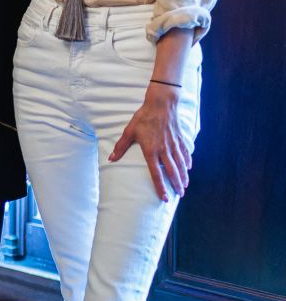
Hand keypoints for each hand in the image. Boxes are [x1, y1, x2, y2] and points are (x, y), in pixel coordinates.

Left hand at [110, 84, 192, 198]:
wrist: (161, 104)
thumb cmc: (143, 117)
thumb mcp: (129, 131)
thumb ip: (121, 146)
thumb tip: (111, 159)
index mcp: (151, 150)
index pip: (156, 173)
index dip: (160, 186)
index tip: (163, 197)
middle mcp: (165, 150)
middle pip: (172, 172)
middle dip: (176, 185)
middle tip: (179, 195)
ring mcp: (174, 145)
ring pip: (181, 164)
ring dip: (183, 176)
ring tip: (184, 186)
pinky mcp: (180, 139)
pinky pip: (185, 153)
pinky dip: (187, 162)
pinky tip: (188, 168)